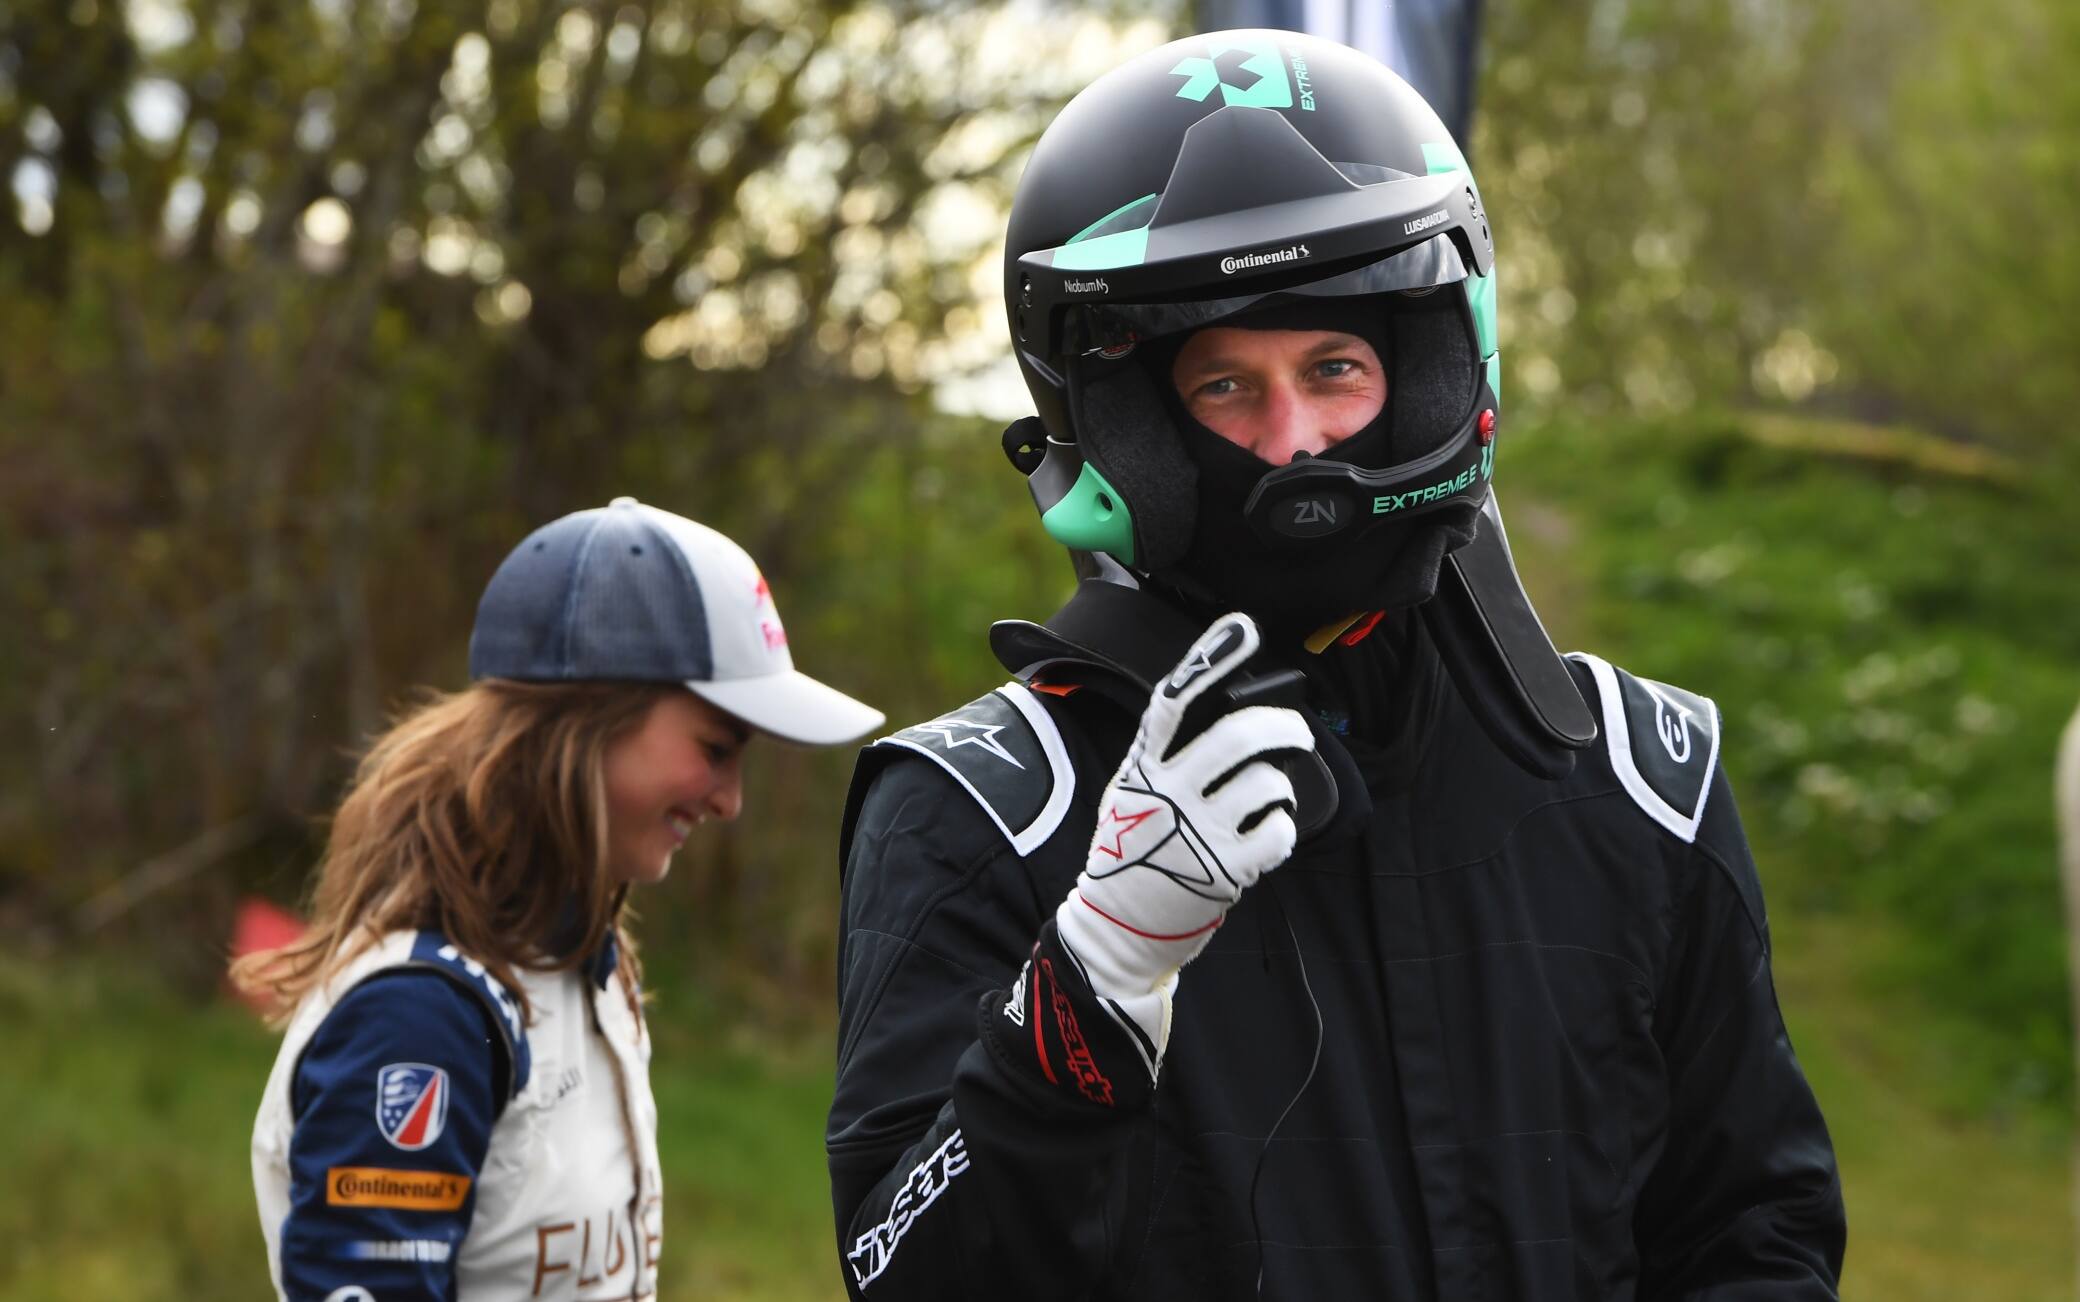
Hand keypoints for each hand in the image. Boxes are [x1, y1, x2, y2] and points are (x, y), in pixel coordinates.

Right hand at [1053, 612, 1313, 1067]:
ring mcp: (1196, 833)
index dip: (1208, 660)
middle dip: (1283, 728)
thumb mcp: (1130, 796)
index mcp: (1141, 769)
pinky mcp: (1224, 871)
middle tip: (1296, 733)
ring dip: (1280, 787)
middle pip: (1237, 738)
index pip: (1174, 701)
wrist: (1116, 929)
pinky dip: (1283, 828)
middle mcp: (1167, 795)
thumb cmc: (1130, 854)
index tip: (1241, 628)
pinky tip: (1270, 832)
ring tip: (1270, 797)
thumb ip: (1166, 760)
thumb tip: (1225, 718)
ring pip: (1266, 783)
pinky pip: (1278, 833)